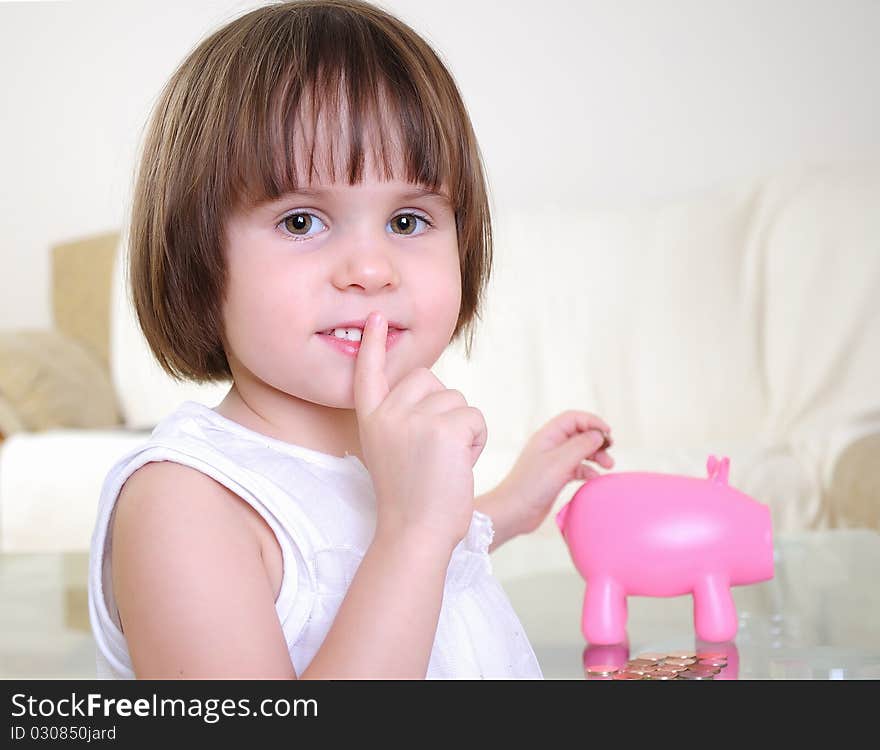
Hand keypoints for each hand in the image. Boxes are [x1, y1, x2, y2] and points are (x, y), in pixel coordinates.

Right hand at [354, 311, 487, 551]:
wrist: (415, 532)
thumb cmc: (411, 500)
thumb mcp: (392, 452)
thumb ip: (403, 419)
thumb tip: (432, 390)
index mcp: (372, 420)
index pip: (368, 374)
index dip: (373, 345)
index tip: (377, 319)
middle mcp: (388, 414)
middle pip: (429, 381)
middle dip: (443, 407)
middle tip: (434, 450)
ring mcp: (415, 419)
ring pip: (457, 401)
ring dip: (462, 429)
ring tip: (445, 463)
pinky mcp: (445, 428)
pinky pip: (475, 418)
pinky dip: (477, 440)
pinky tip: (459, 465)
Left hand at [495, 410, 613, 534]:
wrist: (514, 512)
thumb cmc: (531, 485)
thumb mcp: (560, 462)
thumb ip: (582, 445)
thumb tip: (599, 434)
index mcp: (547, 436)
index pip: (573, 418)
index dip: (592, 421)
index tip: (608, 433)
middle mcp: (550, 446)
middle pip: (579, 434)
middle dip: (597, 440)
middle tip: (610, 450)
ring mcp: (553, 462)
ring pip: (580, 451)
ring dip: (595, 456)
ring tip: (609, 466)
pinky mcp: (556, 477)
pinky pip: (577, 468)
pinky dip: (588, 470)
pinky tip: (595, 478)